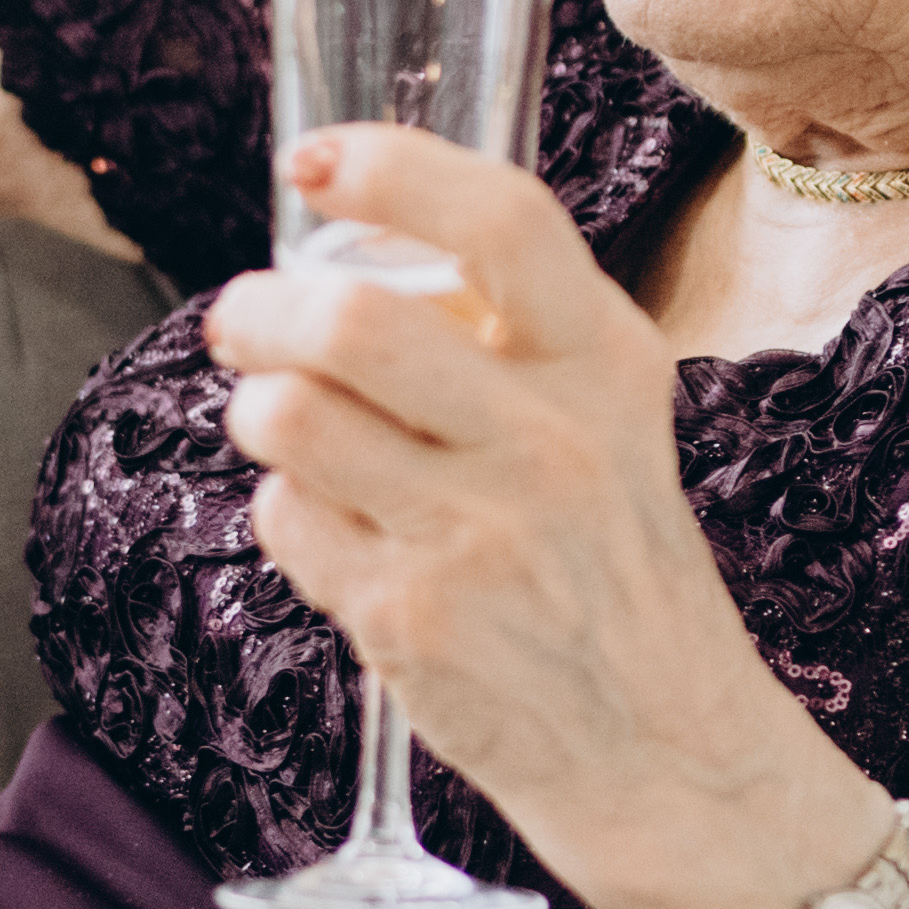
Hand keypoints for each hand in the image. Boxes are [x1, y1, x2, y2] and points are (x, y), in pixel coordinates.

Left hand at [203, 122, 879, 908]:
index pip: (504, 222)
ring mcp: (480, 534)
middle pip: (353, 322)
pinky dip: (288, 513)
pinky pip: (286, 518)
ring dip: (259, 409)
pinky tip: (340, 533)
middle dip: (261, 308)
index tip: (315, 159)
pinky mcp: (413, 618)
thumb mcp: (609, 423)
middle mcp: (552, 439)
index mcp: (607, 363)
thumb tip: (345, 255)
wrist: (665, 749)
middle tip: (243, 320)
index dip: (394, 171)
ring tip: (284, 424)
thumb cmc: (610, 563)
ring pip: (292, 417)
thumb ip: (509, 337)